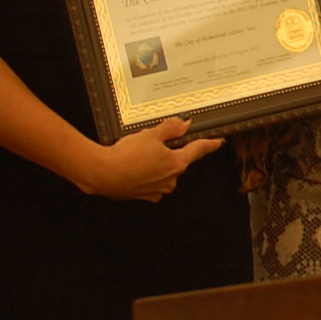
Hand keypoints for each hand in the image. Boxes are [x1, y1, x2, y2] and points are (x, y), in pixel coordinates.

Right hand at [77, 117, 221, 201]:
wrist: (103, 174)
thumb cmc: (127, 155)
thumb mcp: (150, 135)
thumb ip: (170, 128)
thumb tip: (184, 124)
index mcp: (176, 164)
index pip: (197, 150)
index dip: (209, 144)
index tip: (218, 142)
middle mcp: (170, 180)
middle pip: (177, 161)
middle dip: (168, 151)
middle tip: (152, 141)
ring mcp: (157, 190)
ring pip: (162, 172)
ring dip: (155, 163)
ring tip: (137, 153)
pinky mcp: (143, 196)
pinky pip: (149, 181)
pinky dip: (144, 173)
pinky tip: (132, 165)